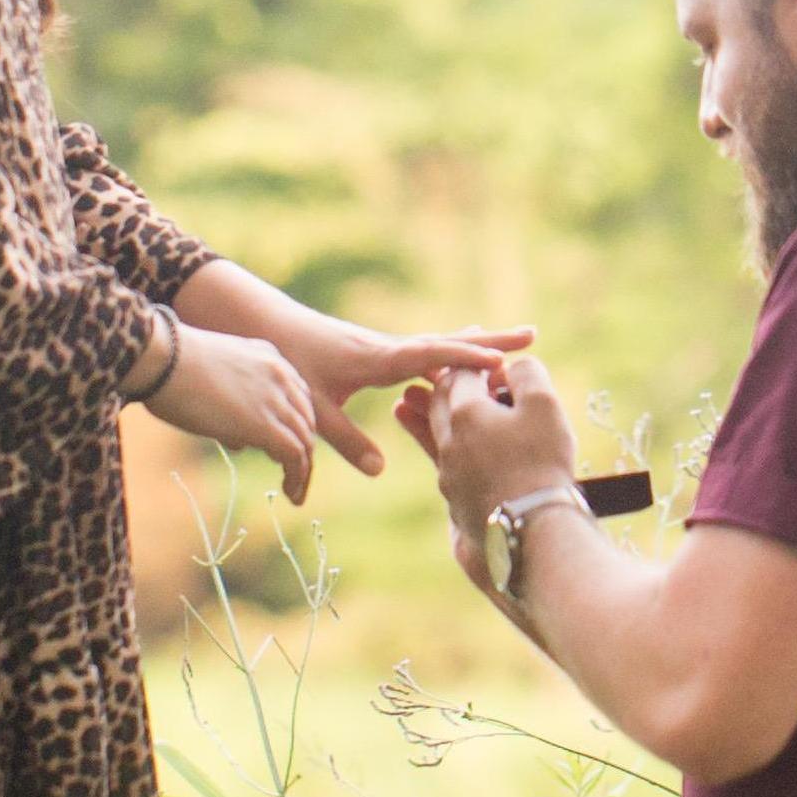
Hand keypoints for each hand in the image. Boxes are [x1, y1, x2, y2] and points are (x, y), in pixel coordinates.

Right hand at [139, 322, 318, 503]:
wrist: (161, 360)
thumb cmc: (168, 369)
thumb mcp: (209, 382)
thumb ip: (230, 408)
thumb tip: (239, 441)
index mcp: (266, 357)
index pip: (297, 395)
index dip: (295, 423)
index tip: (287, 445)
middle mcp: (279, 375)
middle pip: (305, 419)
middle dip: (304, 448)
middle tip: (296, 474)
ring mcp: (275, 399)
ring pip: (304, 440)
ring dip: (304, 470)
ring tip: (295, 493)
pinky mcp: (266, 425)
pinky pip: (295, 456)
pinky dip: (298, 477)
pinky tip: (290, 493)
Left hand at [172, 264, 529, 479]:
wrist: (264, 326)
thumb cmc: (288, 365)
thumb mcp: (314, 410)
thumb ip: (347, 442)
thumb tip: (381, 469)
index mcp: (375, 359)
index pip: (429, 356)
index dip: (463, 359)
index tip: (499, 360)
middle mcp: (386, 347)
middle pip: (447, 343)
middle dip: (489, 340)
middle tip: (532, 333)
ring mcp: (385, 347)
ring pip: (439, 346)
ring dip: (475, 346)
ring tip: (514, 347)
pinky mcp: (378, 352)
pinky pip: (424, 354)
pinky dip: (450, 357)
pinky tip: (464, 366)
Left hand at [398, 352, 580, 533]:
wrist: (532, 530)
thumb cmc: (542, 463)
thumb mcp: (544, 405)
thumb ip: (527, 375)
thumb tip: (513, 368)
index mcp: (465, 413)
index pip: (461, 375)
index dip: (477, 364)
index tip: (492, 363)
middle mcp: (448, 443)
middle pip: (438, 405)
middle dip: (442, 387)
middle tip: (443, 376)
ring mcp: (449, 476)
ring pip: (433, 438)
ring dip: (423, 418)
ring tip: (403, 405)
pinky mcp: (456, 504)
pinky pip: (445, 468)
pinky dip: (441, 451)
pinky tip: (437, 455)